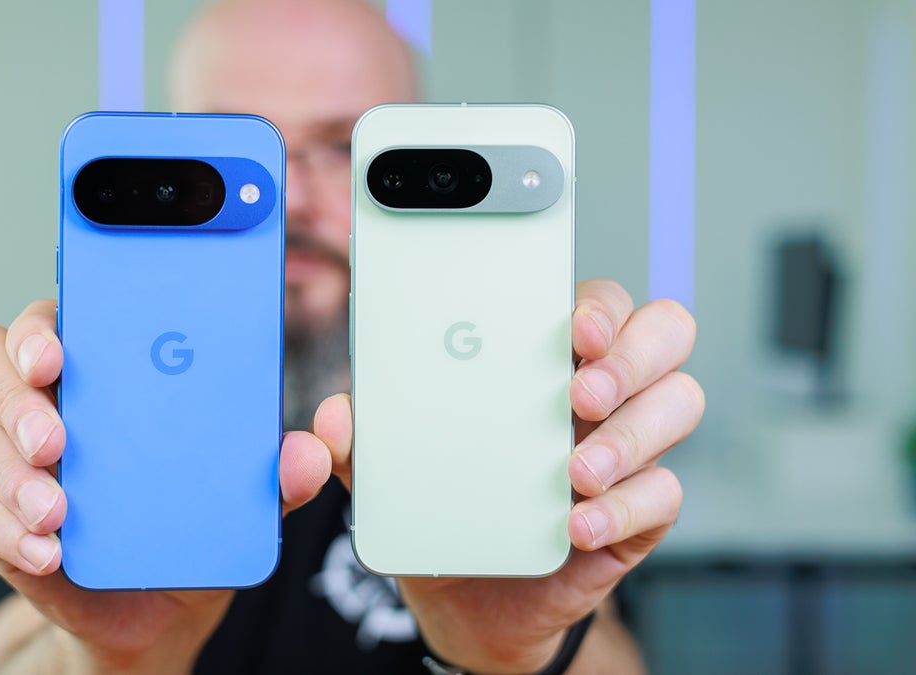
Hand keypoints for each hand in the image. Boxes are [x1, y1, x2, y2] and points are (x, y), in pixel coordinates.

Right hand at [0, 299, 332, 672]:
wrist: (159, 604)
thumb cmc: (191, 517)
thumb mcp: (244, 495)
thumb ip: (278, 469)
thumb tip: (315, 445)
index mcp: (100, 367)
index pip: (53, 314)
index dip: (44, 322)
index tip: (63, 349)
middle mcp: (43, 397)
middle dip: (11, 389)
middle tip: (58, 437)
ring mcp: (9, 456)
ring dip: (3, 464)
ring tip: (58, 507)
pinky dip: (6, 529)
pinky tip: (50, 550)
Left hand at [313, 280, 702, 673]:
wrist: (464, 593)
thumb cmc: (441, 499)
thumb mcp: (391, 465)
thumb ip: (360, 438)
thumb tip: (331, 416)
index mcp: (545, 356)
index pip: (597, 301)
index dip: (599, 303)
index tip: (572, 326)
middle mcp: (600, 388)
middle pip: (664, 332)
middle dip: (630, 354)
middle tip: (577, 391)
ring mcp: (629, 447)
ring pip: (680, 403)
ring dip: (632, 432)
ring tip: (575, 470)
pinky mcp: (639, 510)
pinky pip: (664, 493)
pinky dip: (624, 505)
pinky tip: (576, 524)